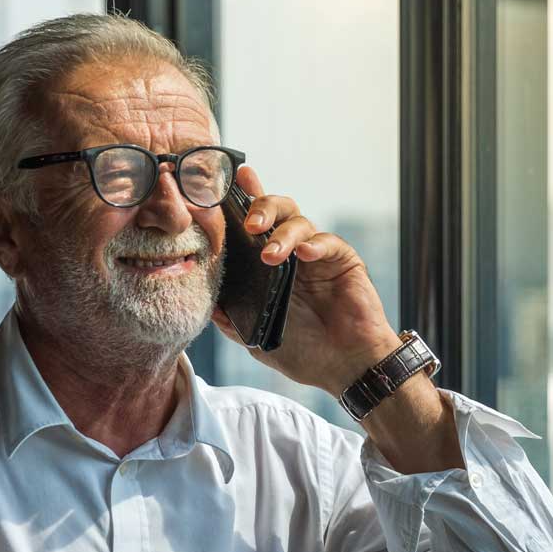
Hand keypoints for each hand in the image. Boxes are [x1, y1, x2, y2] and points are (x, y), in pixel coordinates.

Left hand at [212, 165, 404, 396]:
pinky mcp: (343, 261)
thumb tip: (207, 304)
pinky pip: (328, 242)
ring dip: (282, 234)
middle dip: (261, 207)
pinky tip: (304, 255)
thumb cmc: (306, 354)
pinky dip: (314, 244)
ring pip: (299, 221)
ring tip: (270, 255)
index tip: (229, 182)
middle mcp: (293, 254)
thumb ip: (233, 321)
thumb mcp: (258, 339)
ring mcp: (318, 256)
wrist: (345, 369)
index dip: (242, 201)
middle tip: (249, 226)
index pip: (254, 226)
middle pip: (277, 210)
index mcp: (270, 266)